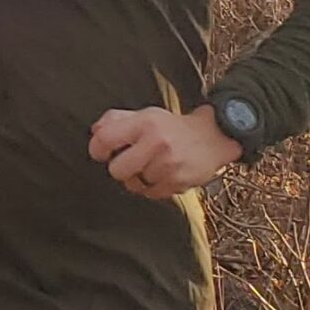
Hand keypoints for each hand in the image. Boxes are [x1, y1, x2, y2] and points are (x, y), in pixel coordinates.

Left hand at [89, 105, 242, 199]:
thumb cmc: (174, 127)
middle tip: (131, 160)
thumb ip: (117, 120)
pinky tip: (163, 174)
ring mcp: (167, 165)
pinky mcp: (177, 182)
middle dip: (120, 168)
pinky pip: (150, 194)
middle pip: (116, 170)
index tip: (102, 152)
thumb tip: (95, 131)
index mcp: (145, 122)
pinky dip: (153, 187)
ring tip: (152, 165)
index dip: (97, 149)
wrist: (214, 137)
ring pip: (134, 184)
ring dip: (139, 178)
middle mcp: (156, 143)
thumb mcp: (146, 115)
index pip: (105, 139)